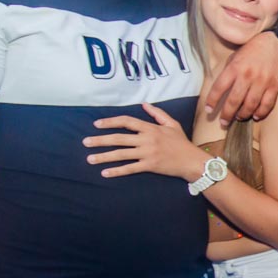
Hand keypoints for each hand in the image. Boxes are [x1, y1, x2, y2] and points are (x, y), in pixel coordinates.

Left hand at [84, 103, 205, 179]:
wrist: (192, 160)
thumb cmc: (182, 143)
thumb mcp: (172, 124)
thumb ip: (158, 114)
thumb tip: (144, 104)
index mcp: (150, 128)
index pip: (126, 121)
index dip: (110, 122)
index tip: (97, 124)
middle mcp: (147, 139)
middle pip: (119, 138)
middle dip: (100, 140)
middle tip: (85, 142)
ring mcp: (147, 153)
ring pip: (121, 154)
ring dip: (104, 156)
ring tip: (90, 159)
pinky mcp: (149, 166)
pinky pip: (130, 168)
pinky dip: (117, 171)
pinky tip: (105, 173)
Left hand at [205, 31, 277, 124]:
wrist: (276, 43)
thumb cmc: (253, 50)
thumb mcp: (235, 56)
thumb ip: (228, 72)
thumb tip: (221, 89)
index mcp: (234, 68)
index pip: (219, 88)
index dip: (212, 101)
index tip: (209, 110)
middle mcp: (247, 76)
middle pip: (233, 101)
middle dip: (226, 115)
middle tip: (223, 123)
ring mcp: (262, 82)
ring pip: (250, 105)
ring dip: (242, 115)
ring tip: (239, 117)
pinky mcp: (274, 86)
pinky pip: (267, 104)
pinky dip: (260, 113)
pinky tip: (255, 116)